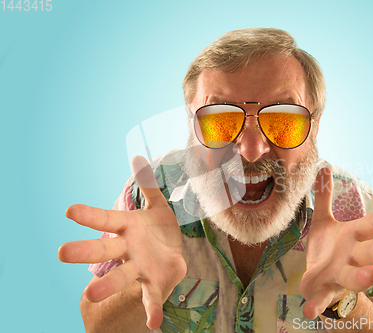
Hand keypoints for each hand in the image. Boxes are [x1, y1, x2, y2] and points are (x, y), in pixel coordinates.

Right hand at [58, 156, 186, 329]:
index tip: (69, 211)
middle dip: (85, 250)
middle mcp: (128, 249)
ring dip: (108, 285)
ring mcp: (140, 268)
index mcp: (128, 228)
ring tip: (90, 296)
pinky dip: (152, 310)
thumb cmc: (159, 230)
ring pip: (122, 275)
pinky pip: (151, 297)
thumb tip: (137, 156)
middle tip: (61, 253)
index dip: (89, 215)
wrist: (173, 256)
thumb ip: (148, 185)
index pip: (106, 220)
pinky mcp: (154, 283)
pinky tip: (153, 324)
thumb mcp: (158, 206)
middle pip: (105, 249)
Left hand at [300, 168, 372, 318]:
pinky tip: (307, 313)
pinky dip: (316, 306)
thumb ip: (324, 197)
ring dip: (364, 277)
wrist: (317, 278)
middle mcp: (354, 258)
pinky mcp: (323, 291)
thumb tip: (324, 167)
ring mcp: (340, 276)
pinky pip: (321, 300)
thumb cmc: (328, 248)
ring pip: (355, 278)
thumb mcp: (323, 221)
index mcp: (356, 238)